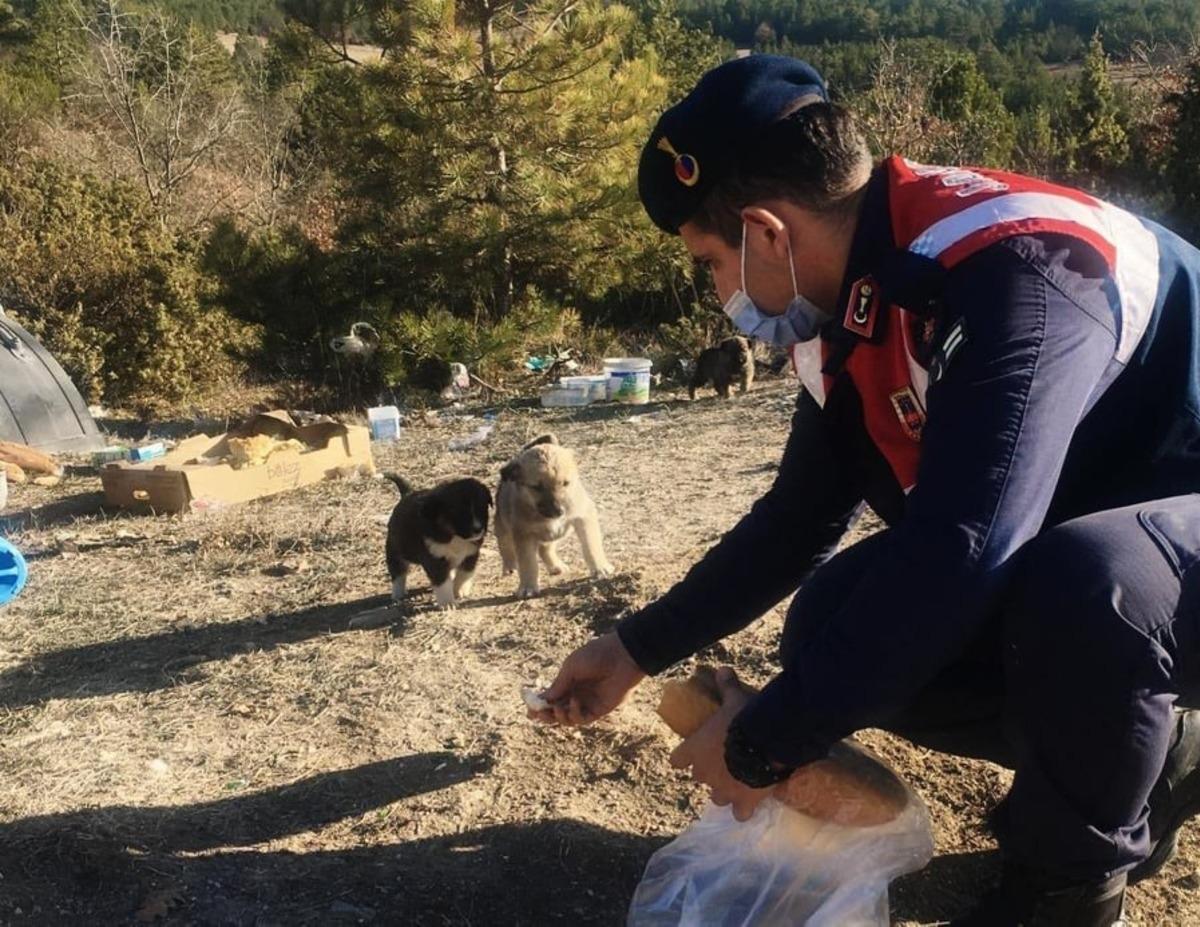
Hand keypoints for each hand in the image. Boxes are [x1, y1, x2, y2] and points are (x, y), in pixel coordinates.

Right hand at [530, 631, 645, 725]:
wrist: (621, 656)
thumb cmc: (595, 656)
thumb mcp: (571, 668)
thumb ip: (558, 685)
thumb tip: (543, 699)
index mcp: (569, 681)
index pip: (551, 697)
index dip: (539, 704)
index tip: (529, 710)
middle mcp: (577, 693)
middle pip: (557, 711)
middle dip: (546, 715)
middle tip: (538, 715)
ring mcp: (588, 702)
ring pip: (568, 719)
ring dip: (559, 717)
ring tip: (557, 708)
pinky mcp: (599, 710)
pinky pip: (582, 719)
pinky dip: (575, 714)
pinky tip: (575, 702)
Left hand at [669, 666, 773, 821]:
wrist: (765, 742)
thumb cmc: (743, 718)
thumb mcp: (734, 698)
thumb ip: (726, 685)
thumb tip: (723, 668)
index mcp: (693, 751)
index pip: (677, 760)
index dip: (685, 757)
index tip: (693, 753)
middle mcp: (704, 774)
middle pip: (699, 778)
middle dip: (709, 772)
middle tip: (725, 761)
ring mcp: (724, 790)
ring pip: (717, 798)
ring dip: (725, 791)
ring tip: (740, 781)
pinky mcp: (744, 802)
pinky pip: (740, 814)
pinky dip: (745, 809)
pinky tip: (753, 801)